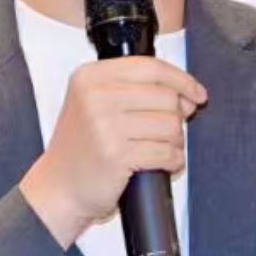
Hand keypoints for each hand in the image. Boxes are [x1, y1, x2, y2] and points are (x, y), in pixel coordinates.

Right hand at [20, 57, 206, 248]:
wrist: (58, 188)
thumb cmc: (83, 147)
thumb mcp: (96, 103)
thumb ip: (137, 90)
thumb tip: (188, 96)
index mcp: (90, 77)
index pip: (150, 67)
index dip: (181, 79)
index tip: (197, 93)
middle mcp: (95, 96)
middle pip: (165, 96)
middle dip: (177, 117)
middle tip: (170, 132)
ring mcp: (104, 126)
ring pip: (170, 125)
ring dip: (175, 141)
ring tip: (160, 149)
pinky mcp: (116, 156)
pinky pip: (166, 152)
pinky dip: (173, 160)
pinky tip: (163, 164)